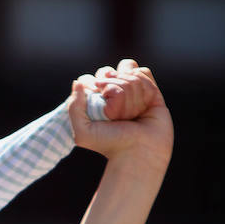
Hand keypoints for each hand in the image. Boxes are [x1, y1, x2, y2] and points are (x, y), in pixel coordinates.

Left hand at [68, 59, 172, 178]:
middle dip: (116, 90)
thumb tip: (79, 82)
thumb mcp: (83, 132)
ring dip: (131, 93)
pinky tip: (145, 104)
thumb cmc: (110, 144)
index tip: (101, 98)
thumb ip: (74, 107)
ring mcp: (132, 91)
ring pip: (129, 72)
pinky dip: (144, 86)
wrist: (141, 151)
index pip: (93, 77)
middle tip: (119, 114)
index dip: (98, 83)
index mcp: (95, 100)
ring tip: (133, 114)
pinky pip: (143, 72)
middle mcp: (112, 93)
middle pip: (111, 72)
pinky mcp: (150, 90)